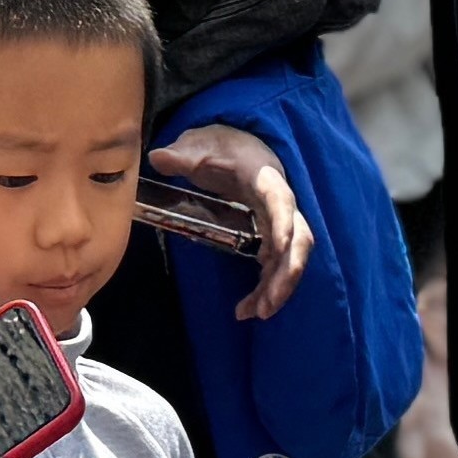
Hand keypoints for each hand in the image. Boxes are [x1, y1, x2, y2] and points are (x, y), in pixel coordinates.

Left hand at [150, 124, 312, 317]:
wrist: (234, 146)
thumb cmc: (219, 144)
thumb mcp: (199, 144)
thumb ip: (182, 155)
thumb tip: (159, 158)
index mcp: (264, 176)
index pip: (280, 200)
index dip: (283, 224)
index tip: (277, 249)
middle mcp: (279, 201)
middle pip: (299, 238)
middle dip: (287, 272)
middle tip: (268, 304)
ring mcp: (278, 221)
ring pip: (290, 257)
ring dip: (278, 287)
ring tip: (256, 313)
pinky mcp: (271, 235)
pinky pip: (276, 264)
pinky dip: (267, 287)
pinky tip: (249, 308)